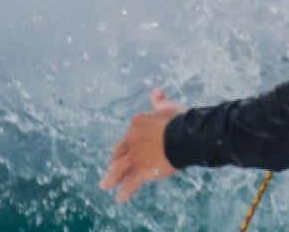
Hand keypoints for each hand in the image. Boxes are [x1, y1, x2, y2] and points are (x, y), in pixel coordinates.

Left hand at [99, 88, 186, 202]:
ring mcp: (133, 158)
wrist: (183, 136)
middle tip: (112, 167)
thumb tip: (156, 91)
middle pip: (118, 152)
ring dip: (110, 179)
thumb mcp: (168, 107)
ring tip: (105, 185)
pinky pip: (129, 185)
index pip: (130, 134)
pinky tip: (120, 198)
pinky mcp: (140, 172)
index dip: (130, 142)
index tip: (130, 146)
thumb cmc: (178, 120)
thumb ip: (159, 100)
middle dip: (115, 160)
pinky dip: (124, 192)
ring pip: (118, 170)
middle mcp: (130, 141)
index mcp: (137, 124)